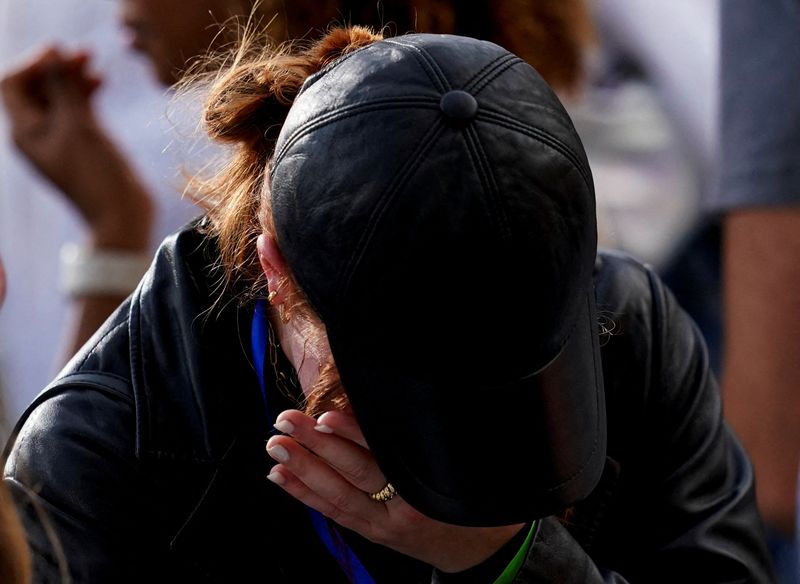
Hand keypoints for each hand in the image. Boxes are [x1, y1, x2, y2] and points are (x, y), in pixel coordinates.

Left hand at [1, 46, 152, 248]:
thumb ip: (64, 87)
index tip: (61, 52)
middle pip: (37, 87)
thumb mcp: (78, 125)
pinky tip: (101, 81)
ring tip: (95, 63)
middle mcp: (38, 134)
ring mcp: (61, 138)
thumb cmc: (96, 174)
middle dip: (57, 66)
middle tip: (84, 54)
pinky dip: (86, 92)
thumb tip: (55, 54)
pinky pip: (77, 108)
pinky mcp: (83, 142)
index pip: (13, 84)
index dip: (34, 62)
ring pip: (59, 95)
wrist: (121, 214)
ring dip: (73, 76)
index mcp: (24, 132)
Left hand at [267, 409, 524, 572]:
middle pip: (357, 472)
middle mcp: (406, 504)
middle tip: (288, 421)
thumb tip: (383, 398)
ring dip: (304, 469)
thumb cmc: (472, 495)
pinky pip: (334, 512)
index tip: (327, 414)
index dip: (355, 434)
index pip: (387, 452)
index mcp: (430, 481)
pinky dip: (305, 495)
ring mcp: (386, 522)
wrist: (481, 547)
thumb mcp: (460, 459)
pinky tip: (281, 476)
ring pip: (340, 495)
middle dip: (319, 446)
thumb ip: (425, 434)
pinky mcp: (373, 532)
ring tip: (276, 445)